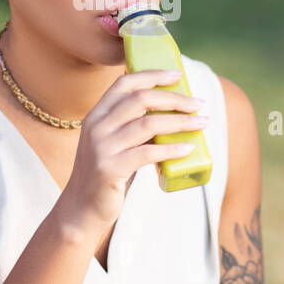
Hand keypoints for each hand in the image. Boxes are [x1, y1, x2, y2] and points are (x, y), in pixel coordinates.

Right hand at [58, 68, 205, 232]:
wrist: (81, 209)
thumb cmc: (107, 174)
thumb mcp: (114, 143)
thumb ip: (133, 126)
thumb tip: (173, 112)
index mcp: (97, 115)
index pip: (124, 83)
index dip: (152, 75)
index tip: (177, 75)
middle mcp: (96, 126)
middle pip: (140, 99)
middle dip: (174, 98)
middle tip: (198, 103)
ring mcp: (101, 147)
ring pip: (148, 124)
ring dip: (180, 121)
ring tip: (202, 123)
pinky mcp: (109, 169)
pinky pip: (147, 153)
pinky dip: (171, 148)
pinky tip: (188, 148)